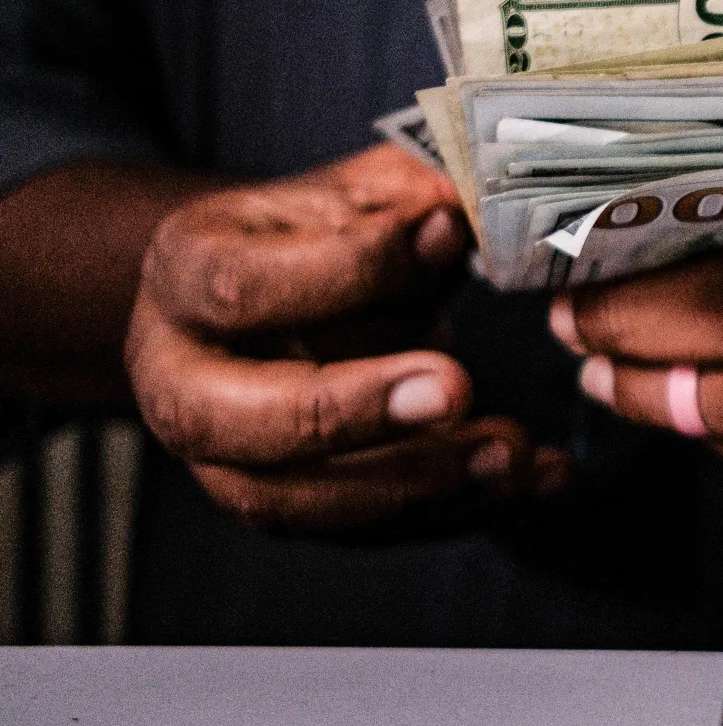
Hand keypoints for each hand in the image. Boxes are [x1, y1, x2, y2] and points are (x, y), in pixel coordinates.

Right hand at [126, 144, 566, 531]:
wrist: (273, 302)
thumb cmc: (314, 238)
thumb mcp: (351, 195)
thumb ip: (404, 197)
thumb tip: (470, 206)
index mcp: (185, 275)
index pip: (245, 286)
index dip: (350, 269)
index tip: (450, 238)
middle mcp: (181, 379)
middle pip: (243, 418)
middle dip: (357, 410)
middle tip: (456, 390)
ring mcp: (226, 460)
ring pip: (301, 500)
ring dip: (418, 482)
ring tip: (512, 452)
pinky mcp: (289, 508)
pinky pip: (366, 531)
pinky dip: (459, 510)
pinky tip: (537, 478)